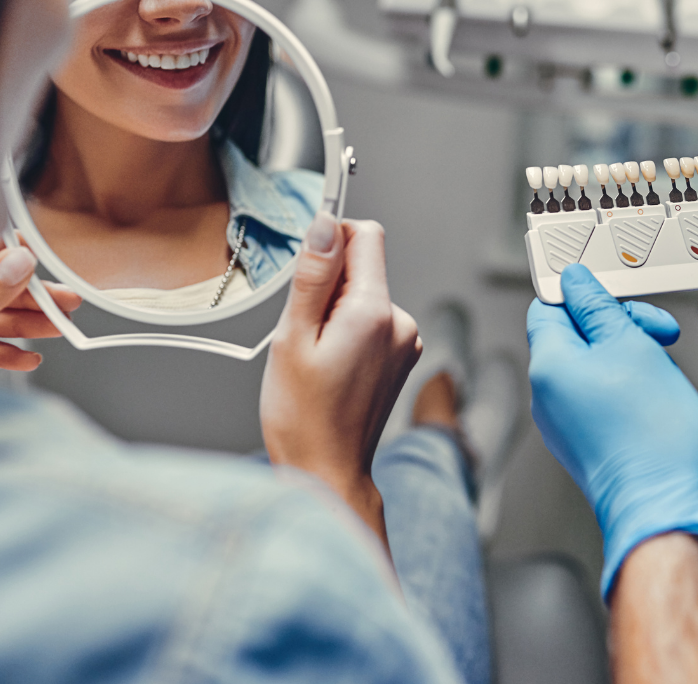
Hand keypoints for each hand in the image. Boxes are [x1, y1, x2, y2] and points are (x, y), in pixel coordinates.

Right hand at [260, 215, 420, 544]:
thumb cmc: (304, 418)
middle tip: (305, 332)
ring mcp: (405, 343)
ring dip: (336, 312)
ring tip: (317, 357)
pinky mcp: (401, 357)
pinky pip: (372, 321)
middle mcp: (400, 324)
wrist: (327, 471)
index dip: (331, 240)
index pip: (365, 235)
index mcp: (374, 313)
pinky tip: (331, 366)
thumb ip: (313, 277)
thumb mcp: (293, 338)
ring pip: (365, 295)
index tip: (307, 268)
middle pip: (363, 267)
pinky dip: (348, 332)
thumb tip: (325, 225)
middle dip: (328, 285)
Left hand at [527, 264, 697, 599]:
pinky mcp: (583, 442)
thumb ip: (598, 308)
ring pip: (592, 365)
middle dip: (617, 326)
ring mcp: (562, 422)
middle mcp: (545, 395)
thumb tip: (575, 282)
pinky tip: (656, 398)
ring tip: (662, 371)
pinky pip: (598, 396)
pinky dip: (627, 387)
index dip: (582, 293)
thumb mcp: (632, 347)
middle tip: (658, 333)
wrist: (664, 506)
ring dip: (629, 355)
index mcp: (548, 366)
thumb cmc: (652, 436)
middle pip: (574, 335)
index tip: (616, 293)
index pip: (547, 306)